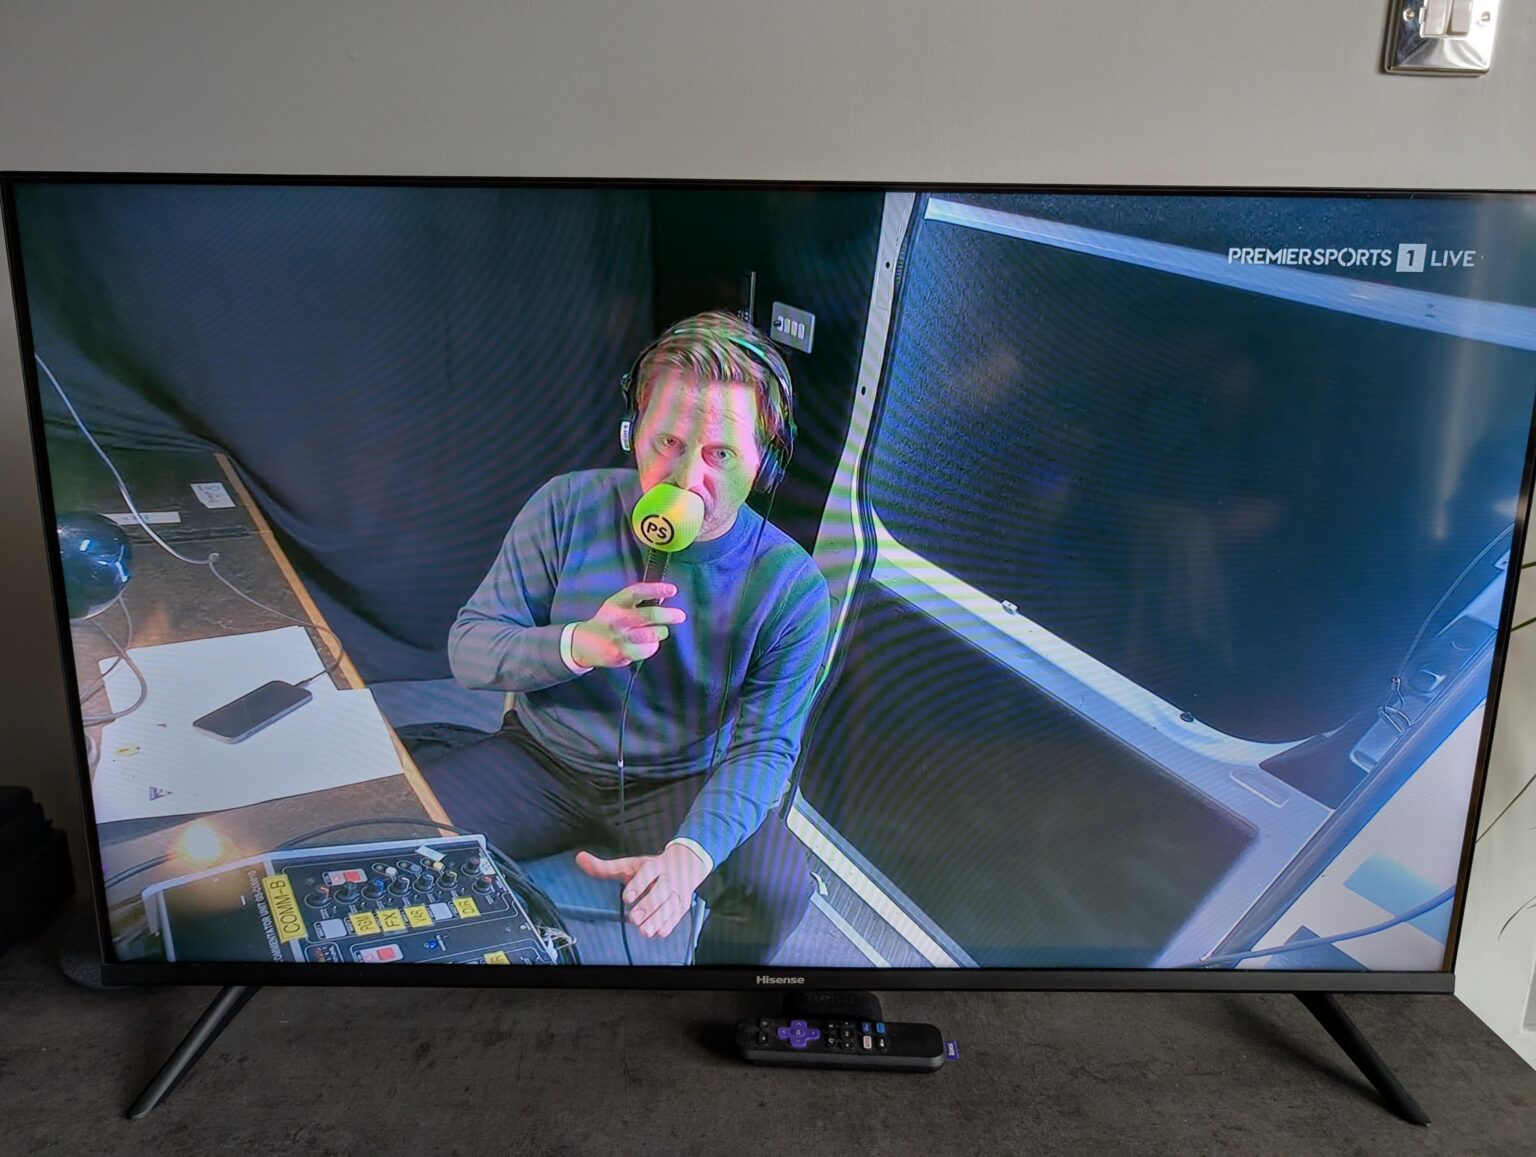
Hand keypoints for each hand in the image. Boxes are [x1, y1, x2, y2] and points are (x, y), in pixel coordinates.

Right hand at [569, 582, 687, 667]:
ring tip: (659, 631)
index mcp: (616, 602)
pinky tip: (646, 644)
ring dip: (660, 632)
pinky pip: (647, 650)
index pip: (637, 592)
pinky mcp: (621, 653)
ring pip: (652, 635)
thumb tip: (664, 596)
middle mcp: (617, 619)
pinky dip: (652, 646)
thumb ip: (637, 601)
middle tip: (680, 616)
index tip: (673, 590)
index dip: (656, 590)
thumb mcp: (617, 604)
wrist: (583, 644)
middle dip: (668, 615)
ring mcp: (619, 637)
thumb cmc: (608, 621)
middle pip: (648, 616)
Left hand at [575, 844, 708, 938]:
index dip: (638, 885)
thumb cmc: (652, 868)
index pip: (648, 873)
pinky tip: (659, 931)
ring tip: (644, 929)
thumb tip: (580, 859)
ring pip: (670, 906)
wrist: (684, 866)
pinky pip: (677, 916)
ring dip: (658, 919)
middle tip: (634, 917)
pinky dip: (669, 924)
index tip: (627, 897)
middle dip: (648, 906)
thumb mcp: (628, 865)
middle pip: (661, 892)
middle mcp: (667, 879)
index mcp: (653, 866)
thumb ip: (604, 867)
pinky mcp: (681, 905)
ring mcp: (676, 893)